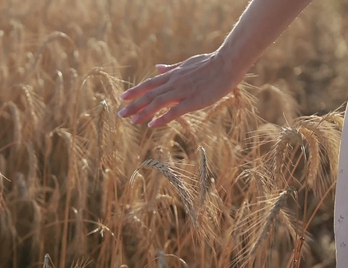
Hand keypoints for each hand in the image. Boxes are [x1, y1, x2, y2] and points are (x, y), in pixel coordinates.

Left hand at [118, 52, 245, 126]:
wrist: (227, 63)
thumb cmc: (210, 63)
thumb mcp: (187, 63)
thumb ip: (171, 68)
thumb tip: (157, 67)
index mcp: (172, 75)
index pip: (149, 84)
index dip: (135, 91)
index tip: (122, 98)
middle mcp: (174, 83)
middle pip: (149, 95)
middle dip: (133, 105)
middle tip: (120, 114)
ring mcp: (183, 92)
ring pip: (158, 103)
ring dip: (143, 113)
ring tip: (132, 122)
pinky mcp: (193, 101)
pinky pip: (174, 111)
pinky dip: (162, 118)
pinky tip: (151, 125)